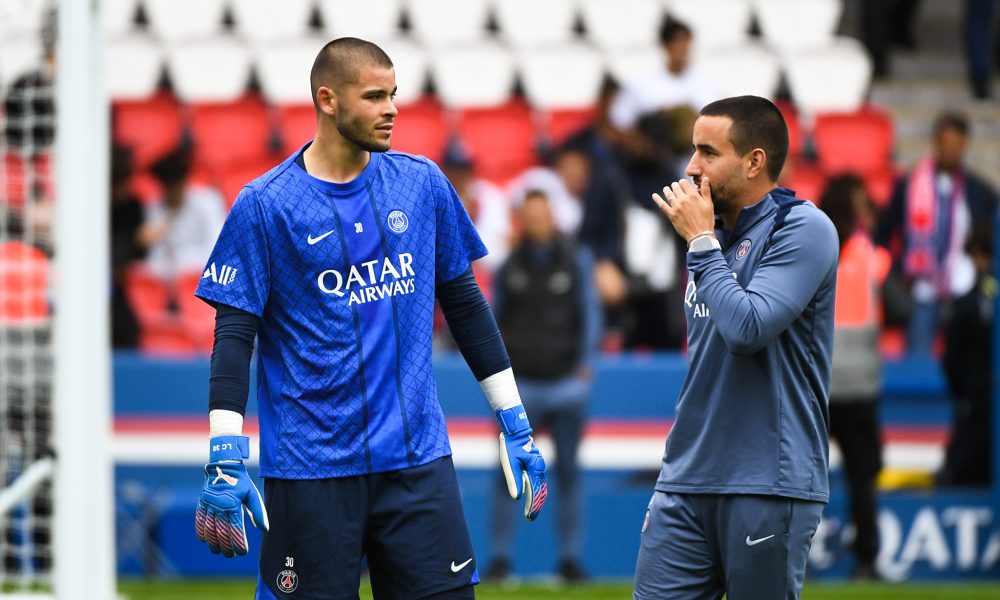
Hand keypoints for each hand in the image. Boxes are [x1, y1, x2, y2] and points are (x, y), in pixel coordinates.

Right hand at [195, 436, 267, 557]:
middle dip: (226, 546)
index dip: (239, 542)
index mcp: (234, 504)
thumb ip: (258, 511)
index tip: (242, 552)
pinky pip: (199, 520)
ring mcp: (209, 504)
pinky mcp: (201, 502)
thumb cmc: (241, 482)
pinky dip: (201, 531)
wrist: (224, 466)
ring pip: (209, 529)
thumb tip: (265, 529)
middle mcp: (220, 505)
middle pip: (222, 532)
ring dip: (213, 542)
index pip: (236, 528)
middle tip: (231, 555)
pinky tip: (204, 540)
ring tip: (218, 551)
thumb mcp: (252, 494)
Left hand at [495, 406, 547, 520]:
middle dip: (536, 504)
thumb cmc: (511, 441)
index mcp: (535, 467)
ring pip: (541, 484)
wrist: (515, 423)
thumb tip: (516, 497)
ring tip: (532, 509)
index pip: (537, 492)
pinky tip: (533, 493)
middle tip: (530, 516)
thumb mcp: (509, 460)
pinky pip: (539, 477)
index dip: (533, 506)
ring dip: (537, 497)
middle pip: (541, 489)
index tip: (529, 517)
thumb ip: (514, 478)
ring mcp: (539, 463)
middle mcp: (540, 466)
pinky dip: (537, 488)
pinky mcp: (536, 460)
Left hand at [652, 178, 715, 242]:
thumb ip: (706, 190)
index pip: (684, 183)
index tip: (682, 183)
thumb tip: (705, 178)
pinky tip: (654, 195)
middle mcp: (683, 199)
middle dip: (675, 186)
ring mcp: (676, 207)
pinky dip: (657, 199)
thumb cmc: (706, 220)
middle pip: (676, 187)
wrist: (700, 235)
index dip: (682, 182)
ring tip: (666, 188)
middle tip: (674, 186)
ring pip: (669, 194)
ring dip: (667, 190)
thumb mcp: (709, 204)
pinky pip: (662, 205)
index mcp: (693, 195)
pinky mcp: (671, 214)